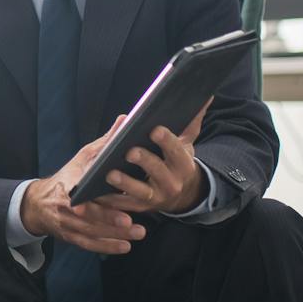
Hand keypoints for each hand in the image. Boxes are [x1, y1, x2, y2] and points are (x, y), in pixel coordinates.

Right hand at [19, 116, 146, 254]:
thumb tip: (126, 120)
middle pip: (89, 215)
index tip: (116, 194)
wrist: (38, 203)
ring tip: (138, 233)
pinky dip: (107, 247)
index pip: (82, 189)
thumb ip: (105, 143)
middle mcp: (66, 206)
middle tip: (132, 222)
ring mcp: (67, 223)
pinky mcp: (70, 236)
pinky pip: (89, 244)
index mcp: (69, 183)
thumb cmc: (67, 177)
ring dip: (114, 235)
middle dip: (110, 219)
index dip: (96, 193)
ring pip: (92, 231)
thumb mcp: (83, 157)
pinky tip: (125, 247)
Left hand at [94, 100, 209, 215]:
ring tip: (109, 173)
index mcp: (183, 164)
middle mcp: (171, 182)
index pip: (176, 151)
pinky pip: (125, 205)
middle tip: (129, 151)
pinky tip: (97, 192)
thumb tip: (205, 95)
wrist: (182, 194)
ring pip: (140, 191)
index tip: (155, 129)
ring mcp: (156, 197)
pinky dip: (111, 201)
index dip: (166, 141)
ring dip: (125, 184)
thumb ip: (192, 121)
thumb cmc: (178, 161)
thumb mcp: (186, 143)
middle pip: (157, 171)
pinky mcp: (141, 207)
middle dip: (144, 161)